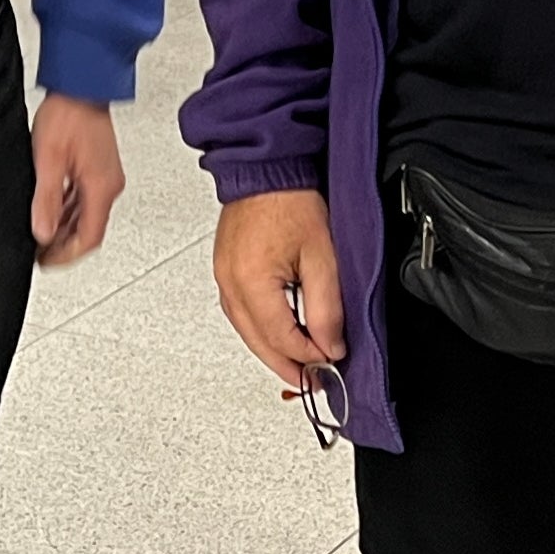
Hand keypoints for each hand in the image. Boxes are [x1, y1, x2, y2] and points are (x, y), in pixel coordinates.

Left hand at [30, 94, 125, 267]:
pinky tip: (53, 211)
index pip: (89, 239)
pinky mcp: (99, 168)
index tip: (46, 262)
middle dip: (64, 245)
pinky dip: (69, 211)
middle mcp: (109, 185)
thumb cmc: (68, 115)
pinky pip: (86, 199)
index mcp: (101, 188)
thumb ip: (47, 200)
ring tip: (42, 234)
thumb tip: (43, 233)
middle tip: (40, 252)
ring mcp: (106, 177)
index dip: (67, 256)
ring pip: (87, 216)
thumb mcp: (48, 160)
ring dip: (66, 229)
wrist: (81, 86)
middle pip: (89, 230)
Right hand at [213, 187, 344, 387]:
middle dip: (288, 367)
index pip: (281, 339)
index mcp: (250, 282)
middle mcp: (230, 284)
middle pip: (259, 344)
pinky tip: (278, 338)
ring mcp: (223, 279)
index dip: (309, 356)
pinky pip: (241, 315)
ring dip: (273, 353)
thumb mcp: (322, 256)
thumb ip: (326, 307)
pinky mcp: (225, 272)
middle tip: (313, 384)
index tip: (331, 363)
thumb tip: (329, 345)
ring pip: (247, 333)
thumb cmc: (289, 200)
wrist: (266, 170)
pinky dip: (261, 332)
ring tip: (299, 367)